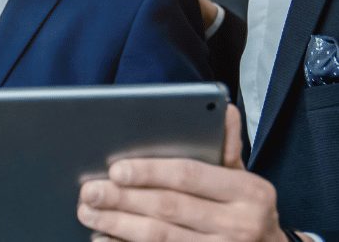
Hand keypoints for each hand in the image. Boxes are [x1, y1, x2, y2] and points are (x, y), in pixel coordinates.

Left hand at [77, 105, 287, 241]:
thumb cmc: (245, 209)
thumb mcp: (245, 177)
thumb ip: (227, 146)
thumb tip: (223, 109)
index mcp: (249, 192)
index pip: (190, 175)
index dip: (150, 172)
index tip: (116, 169)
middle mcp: (239, 224)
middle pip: (169, 208)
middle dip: (123, 198)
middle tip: (89, 191)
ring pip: (160, 237)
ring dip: (118, 225)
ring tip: (89, 213)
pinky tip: (105, 238)